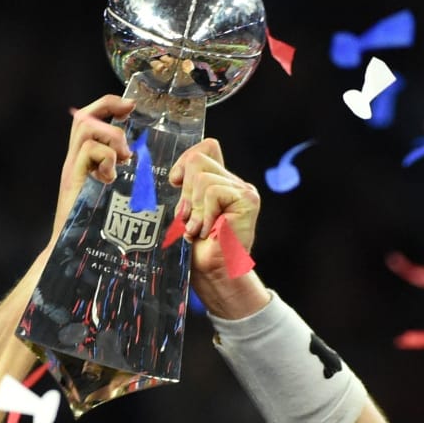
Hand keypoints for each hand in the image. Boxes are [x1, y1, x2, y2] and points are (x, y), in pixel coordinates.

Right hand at [48, 95, 135, 246]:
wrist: (73, 253)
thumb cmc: (99, 232)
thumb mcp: (115, 199)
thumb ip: (124, 180)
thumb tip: (146, 170)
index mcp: (85, 163)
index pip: (90, 120)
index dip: (108, 106)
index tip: (131, 106)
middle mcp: (75, 162)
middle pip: (82, 116)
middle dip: (107, 106)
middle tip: (130, 113)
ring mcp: (72, 169)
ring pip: (85, 128)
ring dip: (111, 136)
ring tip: (125, 158)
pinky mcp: (72, 180)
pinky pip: (88, 150)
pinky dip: (107, 158)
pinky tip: (113, 177)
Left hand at [167, 139, 260, 289]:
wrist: (214, 275)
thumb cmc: (198, 251)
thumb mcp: (185, 212)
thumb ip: (186, 189)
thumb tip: (176, 174)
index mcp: (221, 183)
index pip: (207, 147)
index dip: (186, 159)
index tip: (176, 182)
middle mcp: (235, 183)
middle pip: (199, 159)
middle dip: (185, 192)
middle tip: (189, 219)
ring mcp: (244, 190)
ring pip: (202, 176)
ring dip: (194, 207)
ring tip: (197, 228)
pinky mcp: (247, 199)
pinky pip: (212, 191)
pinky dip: (204, 213)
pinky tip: (207, 231)